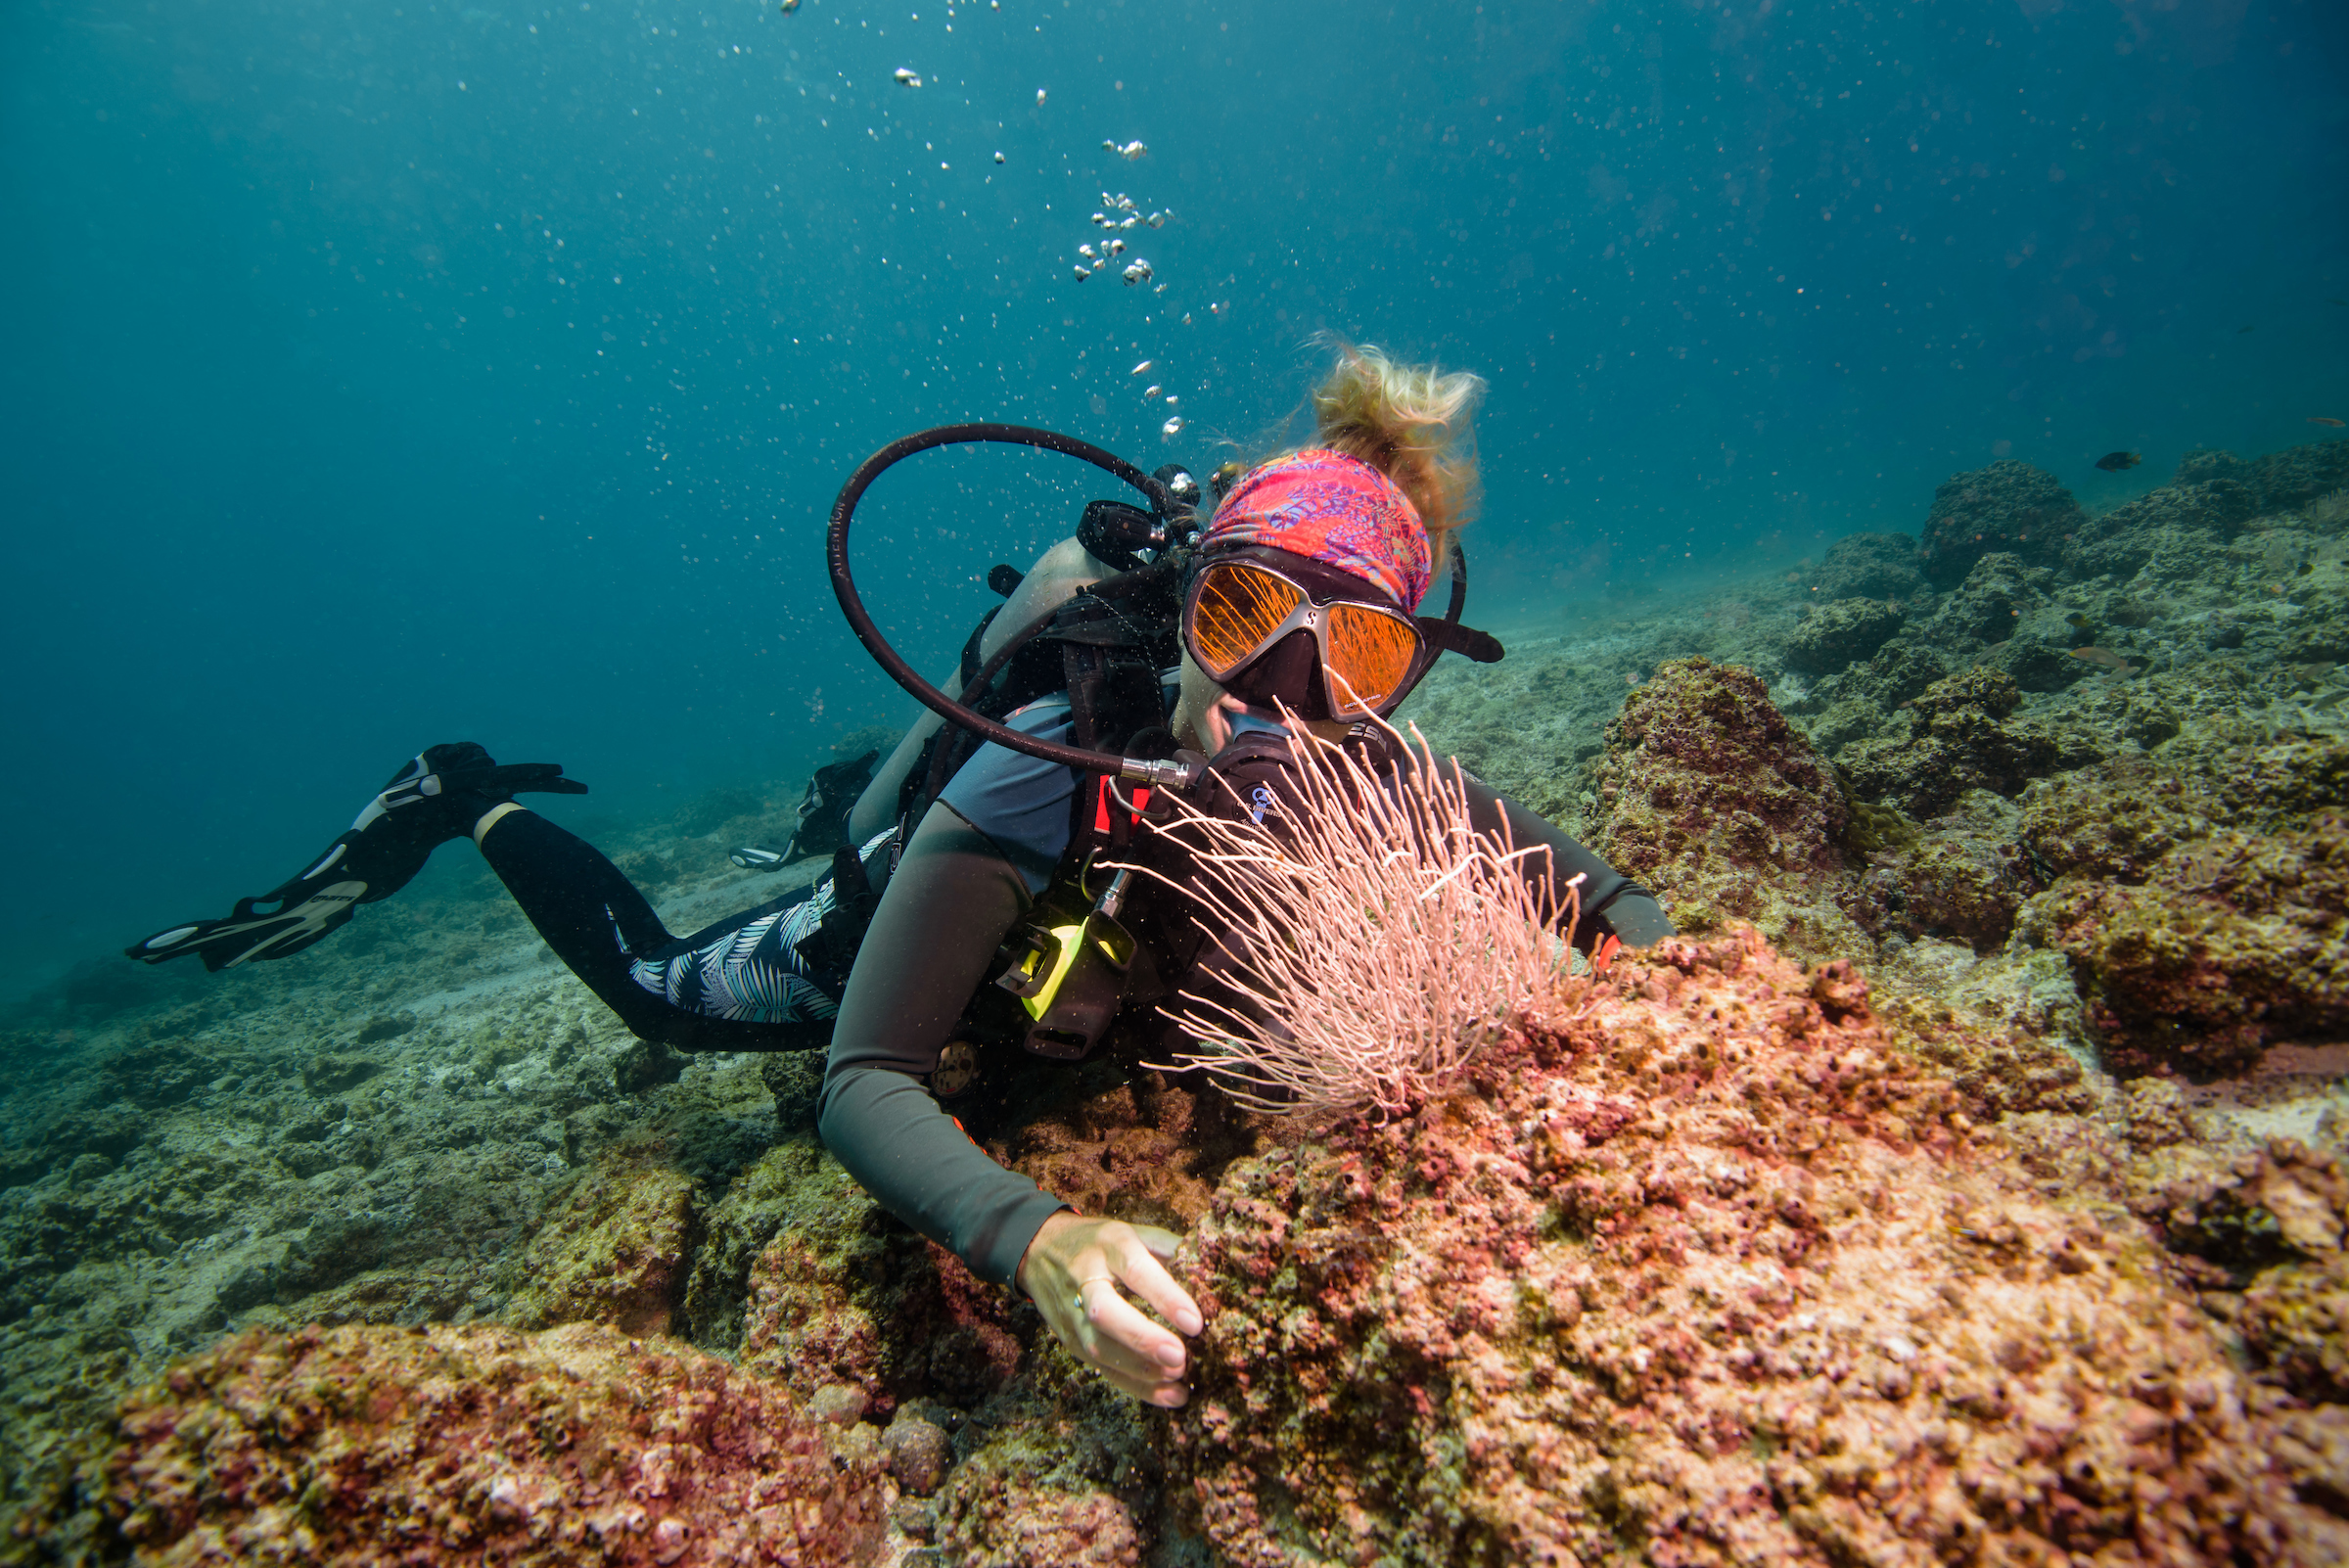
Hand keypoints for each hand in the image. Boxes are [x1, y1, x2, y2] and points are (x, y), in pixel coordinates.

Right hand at [1017, 1211, 1202, 1406]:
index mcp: (1109, 1245)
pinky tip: (1167, 1395)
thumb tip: (1211, 1272)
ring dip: (1139, 1370)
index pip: (1136, 1270)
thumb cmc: (1100, 1242)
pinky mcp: (1068, 1340)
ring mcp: (1072, 1313)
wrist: (1038, 1250)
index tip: (1195, 1323)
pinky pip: (1100, 1368)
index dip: (1165, 1297)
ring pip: (1098, 1347)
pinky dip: (1135, 1386)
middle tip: (1179, 1358)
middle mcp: (1085, 1279)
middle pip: (1105, 1312)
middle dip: (1142, 1339)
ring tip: (1178, 1380)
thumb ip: (1170, 1249)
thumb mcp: (1134, 1232)